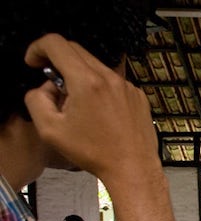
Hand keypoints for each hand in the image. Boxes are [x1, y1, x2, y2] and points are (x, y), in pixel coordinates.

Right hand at [24, 34, 159, 184]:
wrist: (132, 169)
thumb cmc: (95, 154)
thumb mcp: (50, 130)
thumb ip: (37, 99)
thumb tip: (45, 87)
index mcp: (87, 82)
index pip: (56, 43)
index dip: (38, 48)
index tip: (33, 62)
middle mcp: (110, 78)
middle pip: (77, 51)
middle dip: (57, 62)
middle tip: (53, 85)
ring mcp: (127, 86)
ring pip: (96, 66)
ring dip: (79, 77)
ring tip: (77, 105)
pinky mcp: (138, 96)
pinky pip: (113, 82)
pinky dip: (100, 89)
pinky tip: (98, 113)